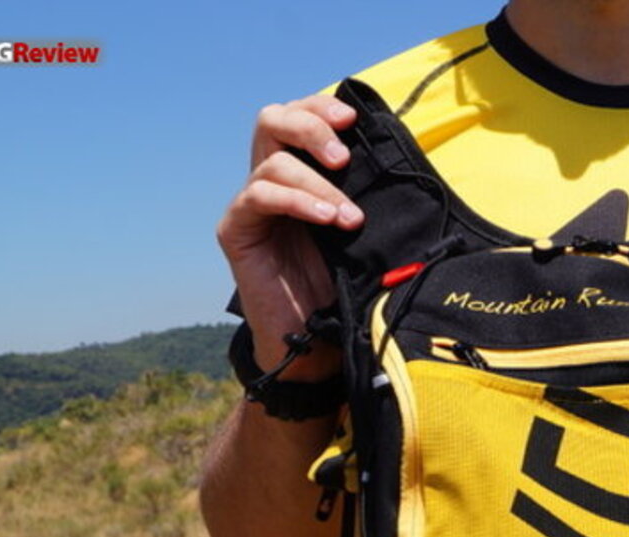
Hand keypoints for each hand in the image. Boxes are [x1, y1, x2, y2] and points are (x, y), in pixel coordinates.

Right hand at [214, 93, 364, 376]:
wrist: (313, 337)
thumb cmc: (339, 281)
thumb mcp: (358, 229)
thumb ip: (363, 192)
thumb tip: (392, 161)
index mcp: (299, 171)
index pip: (298, 116)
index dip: (321, 107)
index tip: (354, 119)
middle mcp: (270, 180)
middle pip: (272, 119)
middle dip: (311, 126)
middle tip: (343, 156)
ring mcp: (250, 203)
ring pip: (274, 163)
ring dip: (319, 185)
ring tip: (350, 218)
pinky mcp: (236, 229)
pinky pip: (259, 197)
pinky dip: (298, 201)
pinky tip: (327, 219)